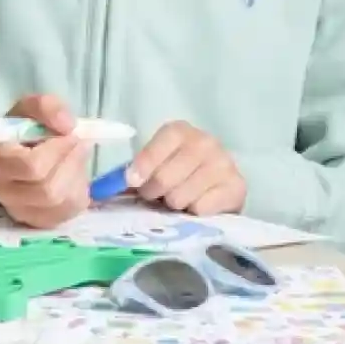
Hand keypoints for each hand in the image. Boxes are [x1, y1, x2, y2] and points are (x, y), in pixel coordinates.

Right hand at [0, 91, 94, 229]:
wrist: (27, 149)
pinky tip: (72, 175)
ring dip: (76, 175)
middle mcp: (4, 191)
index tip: (67, 134)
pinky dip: (79, 189)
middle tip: (78, 144)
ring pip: (60, 201)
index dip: (58, 150)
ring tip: (75, 157)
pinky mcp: (40, 221)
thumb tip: (67, 126)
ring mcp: (21, 210)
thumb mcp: (33, 108)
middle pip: (48, 189)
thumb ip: (48, 107)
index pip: (32, 167)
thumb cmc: (26, 129)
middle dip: (71, 163)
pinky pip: (70, 210)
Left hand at [124, 121, 244, 217]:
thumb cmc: (176, 173)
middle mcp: (205, 142)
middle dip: (153, 192)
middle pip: (165, 177)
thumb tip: (107, 187)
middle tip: (154, 195)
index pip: (157, 147)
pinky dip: (193, 212)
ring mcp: (224, 164)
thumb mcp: (155, 165)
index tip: (132, 181)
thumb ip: (133, 172)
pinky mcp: (237, 187)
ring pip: (181, 196)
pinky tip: (198, 203)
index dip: (143, 165)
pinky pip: (201, 208)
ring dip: (173, 203)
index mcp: (179, 131)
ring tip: (177, 198)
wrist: (218, 186)